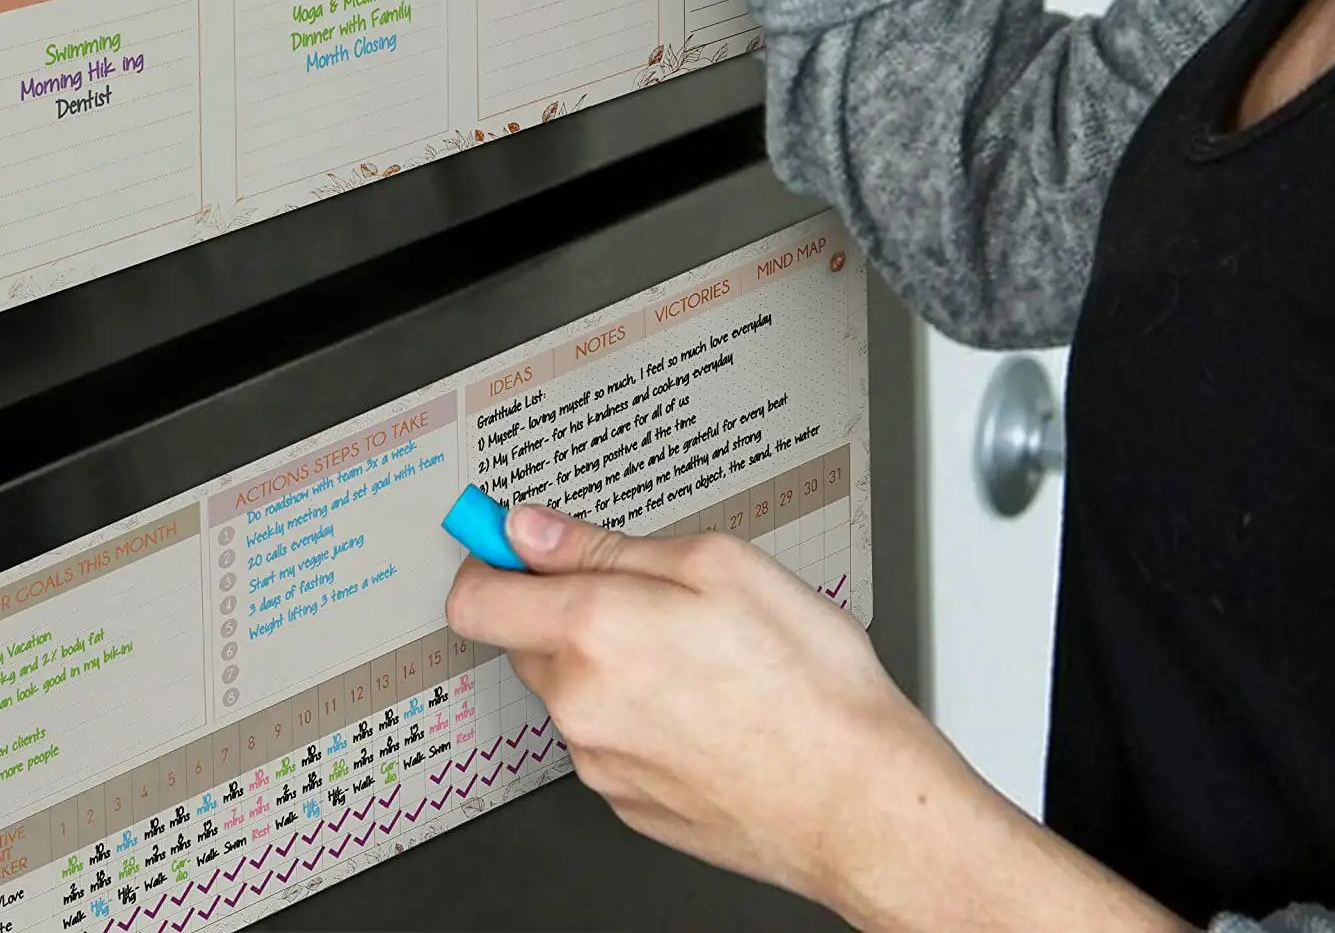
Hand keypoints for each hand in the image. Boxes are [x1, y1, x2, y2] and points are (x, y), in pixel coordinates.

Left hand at [447, 506, 1191, 932]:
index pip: (476, 597)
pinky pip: (609, 740)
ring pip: (573, 690)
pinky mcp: (629, 804)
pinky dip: (639, 717)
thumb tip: (533, 530)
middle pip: (527, 640)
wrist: (858, 798)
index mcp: (595, 629)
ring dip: (609, 664)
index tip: (506, 541)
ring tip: (697, 654)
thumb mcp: (718, 563)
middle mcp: (582, 703)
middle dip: (568, 608)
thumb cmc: (807, 681)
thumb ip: (607, 545)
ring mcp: (602, 762)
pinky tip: (705, 706)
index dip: (489, 560)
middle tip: (648, 592)